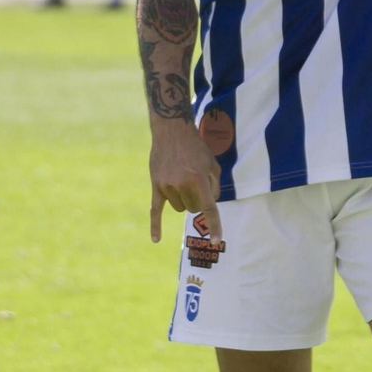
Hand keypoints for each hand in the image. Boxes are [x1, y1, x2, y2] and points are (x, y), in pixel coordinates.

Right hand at [148, 121, 221, 244]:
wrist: (172, 131)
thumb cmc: (196, 146)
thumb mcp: (212, 164)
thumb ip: (214, 186)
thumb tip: (210, 204)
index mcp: (198, 180)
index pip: (209, 209)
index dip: (214, 225)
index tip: (216, 240)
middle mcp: (182, 185)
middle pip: (193, 209)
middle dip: (198, 200)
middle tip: (197, 182)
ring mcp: (167, 186)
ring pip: (179, 207)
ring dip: (184, 200)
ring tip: (183, 179)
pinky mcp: (156, 186)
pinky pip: (155, 210)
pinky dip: (155, 226)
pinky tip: (156, 240)